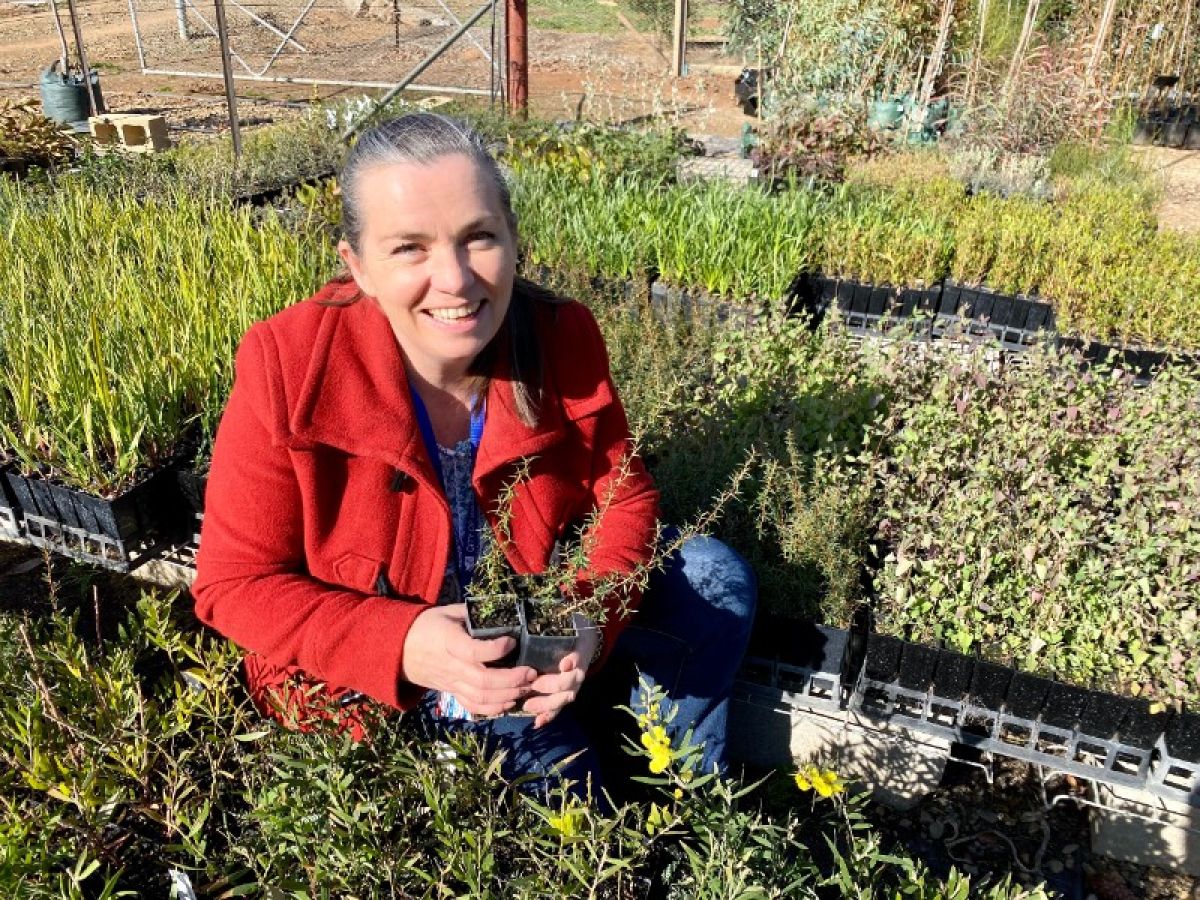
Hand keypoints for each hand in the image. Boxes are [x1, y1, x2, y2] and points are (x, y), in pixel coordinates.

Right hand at [400, 604, 536, 717]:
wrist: (400, 650)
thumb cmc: (428, 626)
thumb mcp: (448, 611)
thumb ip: (472, 613)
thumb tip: (502, 612)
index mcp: (448, 642)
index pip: (473, 651)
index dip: (496, 649)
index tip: (512, 641)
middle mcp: (450, 666)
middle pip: (483, 680)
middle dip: (512, 679)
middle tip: (532, 672)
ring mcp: (451, 683)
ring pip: (481, 697)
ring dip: (508, 695)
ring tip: (527, 686)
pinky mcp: (452, 693)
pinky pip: (473, 706)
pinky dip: (494, 708)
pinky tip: (510, 701)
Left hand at [520, 615, 600, 728]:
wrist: (585, 636)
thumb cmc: (570, 624)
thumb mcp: (566, 615)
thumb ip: (558, 611)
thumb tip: (551, 595)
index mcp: (580, 649)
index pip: (579, 658)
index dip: (574, 661)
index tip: (564, 664)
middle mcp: (579, 669)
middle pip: (570, 684)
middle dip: (552, 686)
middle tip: (533, 684)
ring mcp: (573, 683)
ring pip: (564, 699)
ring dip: (547, 705)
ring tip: (528, 706)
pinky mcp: (565, 692)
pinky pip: (559, 708)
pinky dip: (549, 716)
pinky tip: (537, 723)